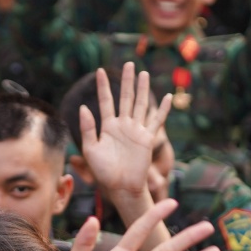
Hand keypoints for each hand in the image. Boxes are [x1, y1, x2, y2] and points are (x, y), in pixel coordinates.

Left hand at [78, 64, 171, 211]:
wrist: (120, 187)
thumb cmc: (103, 172)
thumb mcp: (90, 149)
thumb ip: (87, 129)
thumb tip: (83, 108)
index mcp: (107, 127)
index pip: (106, 101)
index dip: (103, 86)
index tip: (100, 71)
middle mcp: (123, 125)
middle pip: (126, 98)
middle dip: (127, 81)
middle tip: (128, 63)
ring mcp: (136, 131)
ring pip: (141, 105)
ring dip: (142, 89)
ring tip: (143, 73)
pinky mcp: (147, 139)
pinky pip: (156, 121)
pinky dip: (163, 110)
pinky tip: (167, 97)